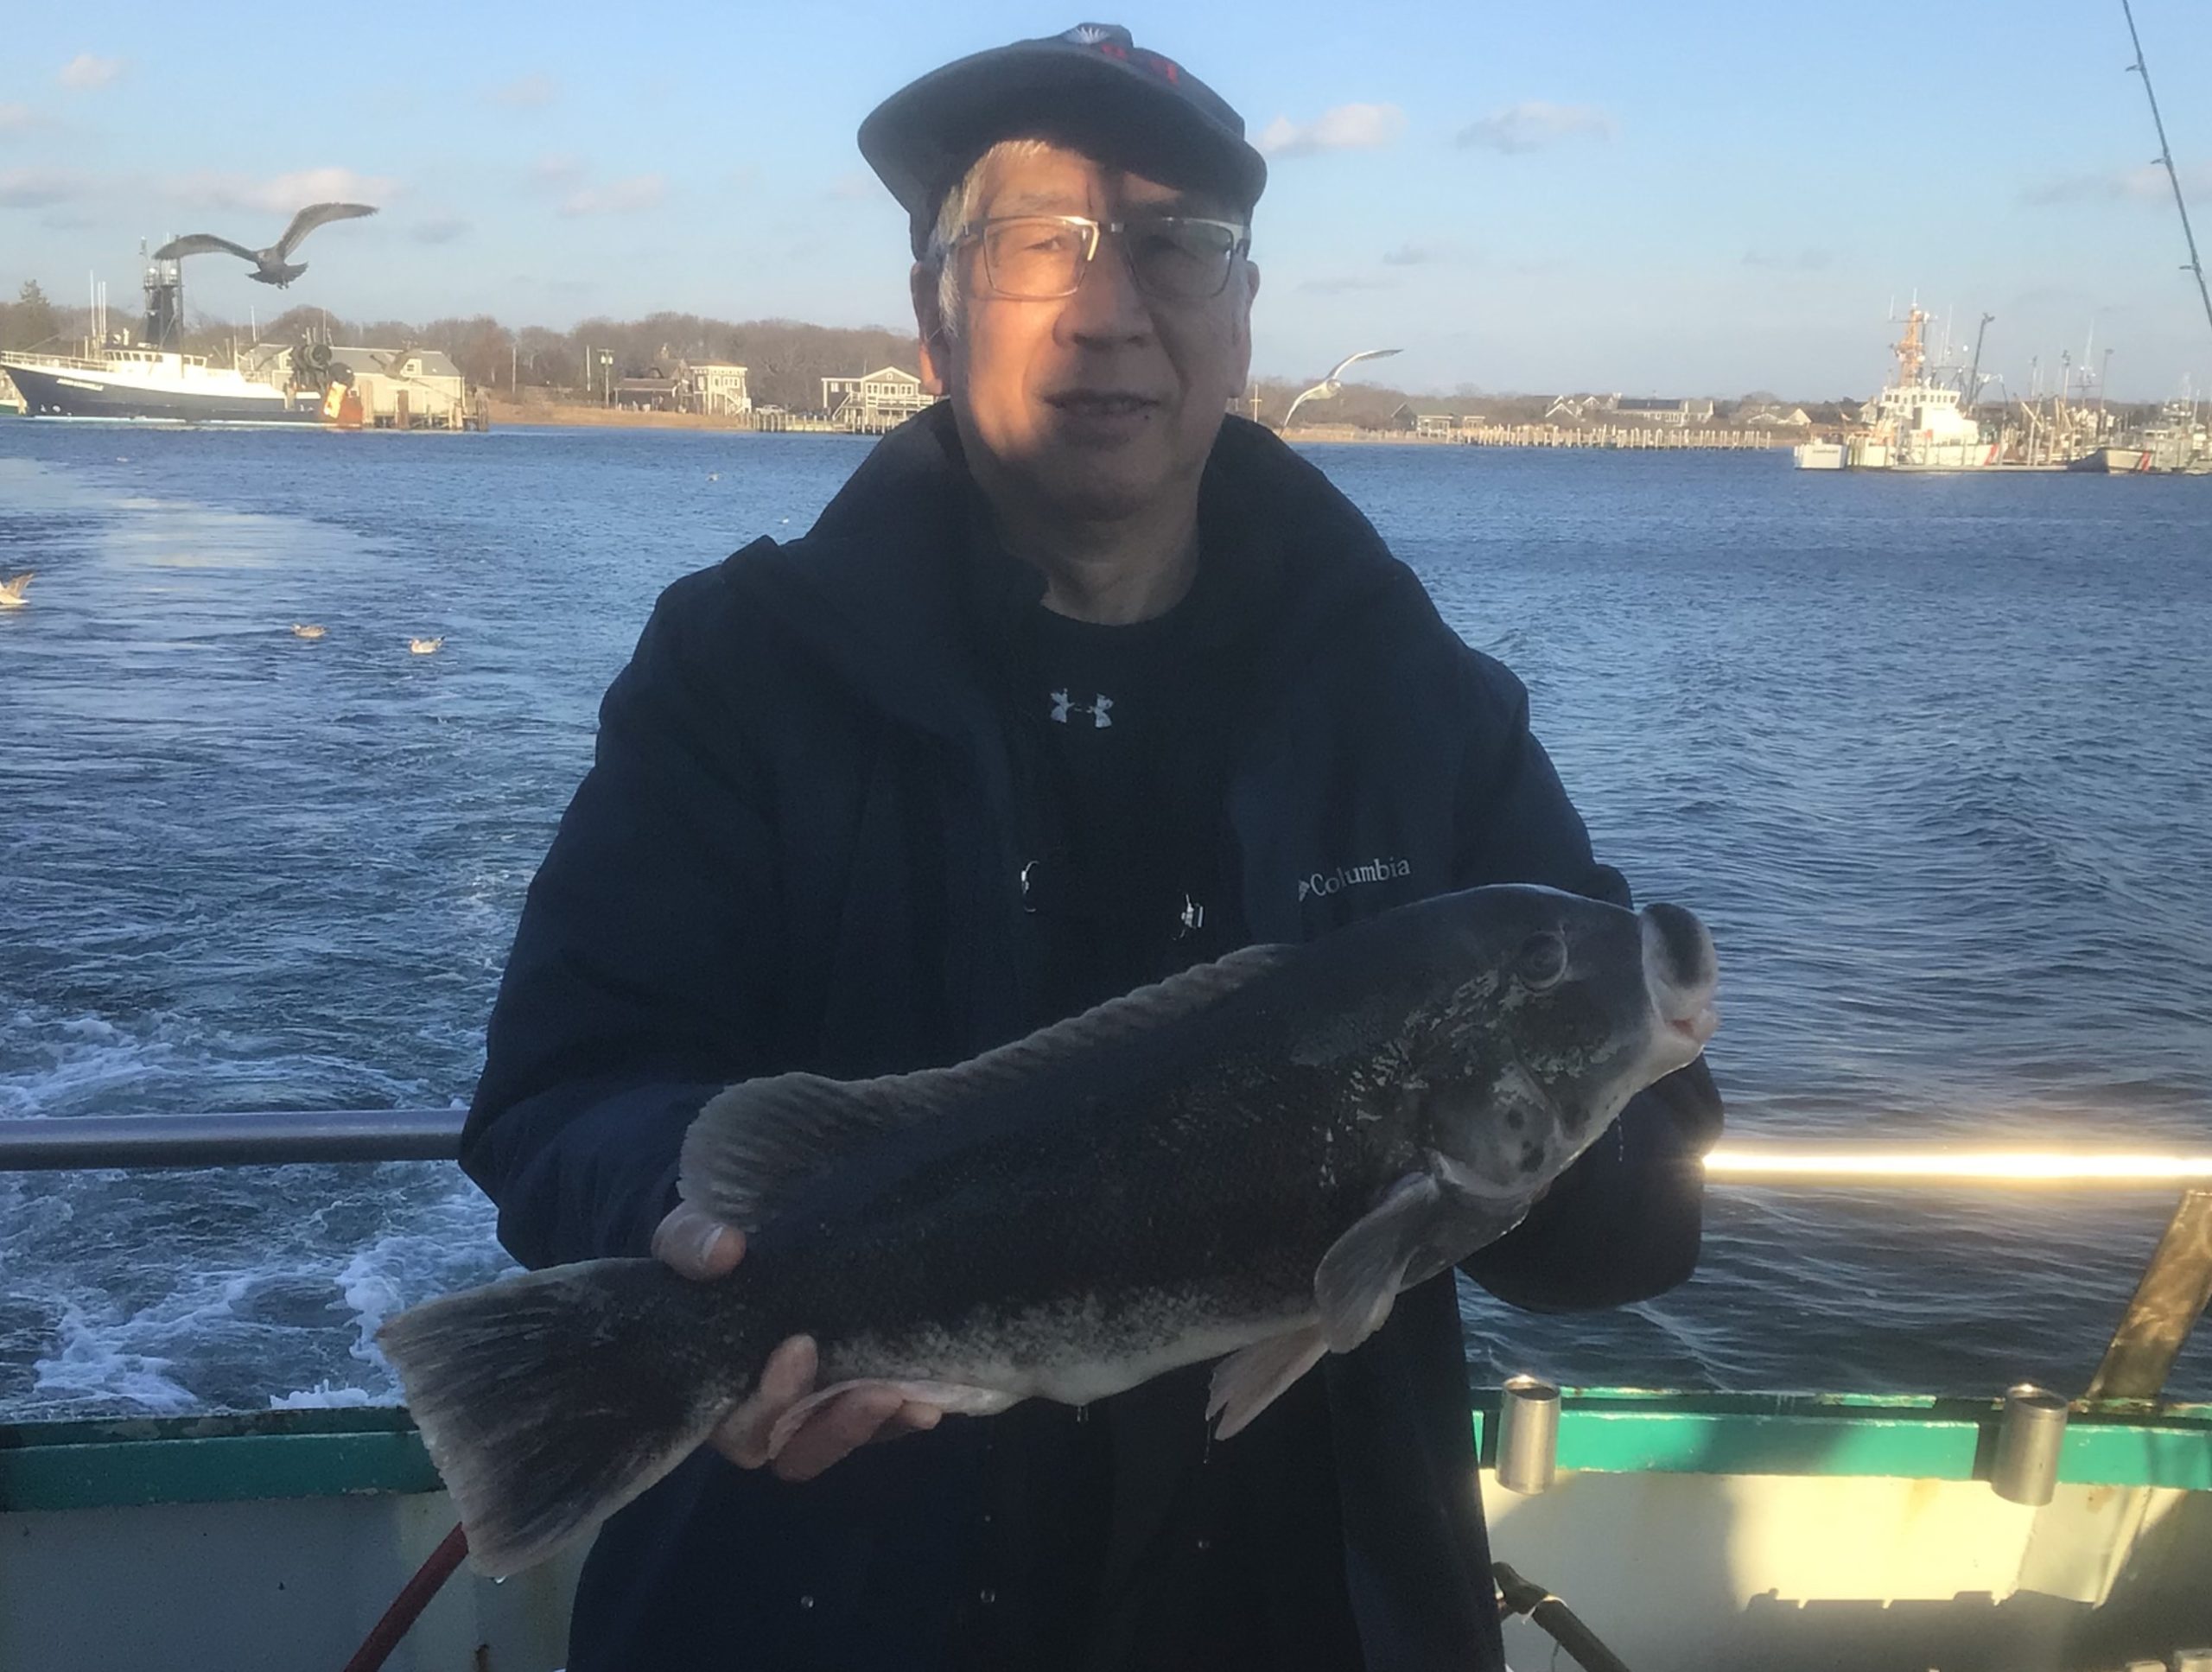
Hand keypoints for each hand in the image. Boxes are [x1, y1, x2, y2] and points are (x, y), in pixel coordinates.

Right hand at [650, 1201, 945, 1480]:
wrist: (773, 1217)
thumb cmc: (722, 1239)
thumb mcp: (694, 1231)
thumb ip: (690, 1242)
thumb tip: (724, 1252)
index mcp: (716, 1387)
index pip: (740, 1428)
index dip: (769, 1402)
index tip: (802, 1345)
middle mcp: (765, 1408)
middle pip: (796, 1452)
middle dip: (838, 1429)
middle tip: (879, 1392)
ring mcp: (816, 1402)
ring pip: (845, 1441)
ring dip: (879, 1427)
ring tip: (918, 1400)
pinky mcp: (857, 1386)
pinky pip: (883, 1421)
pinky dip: (906, 1411)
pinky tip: (933, 1394)